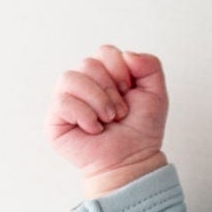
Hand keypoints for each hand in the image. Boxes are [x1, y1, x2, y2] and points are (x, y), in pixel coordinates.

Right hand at [44, 45, 168, 188]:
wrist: (133, 160)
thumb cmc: (140, 130)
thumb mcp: (156, 93)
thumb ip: (150, 65)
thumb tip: (126, 54)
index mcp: (103, 75)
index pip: (104, 52)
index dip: (120, 70)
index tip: (129, 92)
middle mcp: (82, 84)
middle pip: (88, 63)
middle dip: (110, 89)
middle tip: (119, 112)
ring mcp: (67, 100)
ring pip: (70, 78)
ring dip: (98, 101)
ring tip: (108, 119)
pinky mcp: (55, 119)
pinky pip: (63, 101)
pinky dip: (85, 115)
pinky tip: (94, 129)